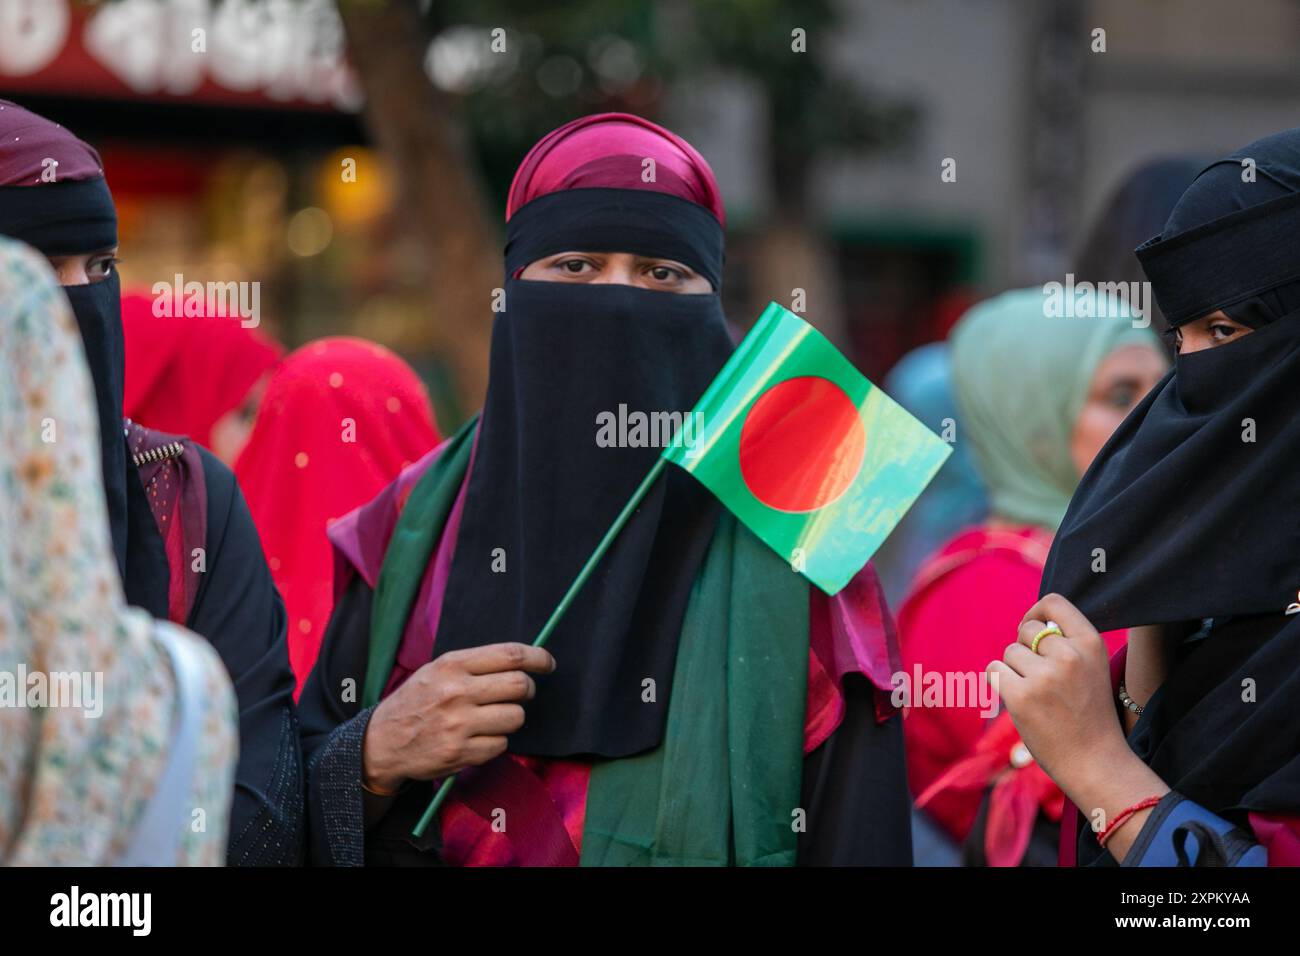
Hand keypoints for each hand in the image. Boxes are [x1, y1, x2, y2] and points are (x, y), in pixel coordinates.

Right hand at [362, 642, 556, 791]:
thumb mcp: (437, 669)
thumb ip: (475, 665)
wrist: (382, 741)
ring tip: (493, 718)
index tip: (548, 663)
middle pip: (520, 685)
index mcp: (452, 664)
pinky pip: (501, 745)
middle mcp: (457, 692)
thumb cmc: (416, 701)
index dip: (538, 658)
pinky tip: (477, 738)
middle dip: (529, 690)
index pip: (510, 655)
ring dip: (512, 718)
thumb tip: (522, 662)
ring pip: (516, 717)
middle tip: (522, 694)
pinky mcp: (460, 753)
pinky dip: (496, 742)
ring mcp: (459, 724)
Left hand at [986, 593, 1126, 800]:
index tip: (1033, 627)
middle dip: (1025, 650)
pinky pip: (993, 672)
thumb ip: (1066, 642)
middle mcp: (1068, 655)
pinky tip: (1021, 703)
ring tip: (1039, 697)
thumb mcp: (1092, 667)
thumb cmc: (1089, 714)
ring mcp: (1044, 676)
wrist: (1096, 762)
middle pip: (1025, 630)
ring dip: (1014, 671)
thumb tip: (1029, 622)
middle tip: (1041, 678)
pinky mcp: (1021, 696)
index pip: (1054, 602)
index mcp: (1091, 643)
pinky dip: (1000, 685)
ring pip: (1008, 653)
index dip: (1036, 613)